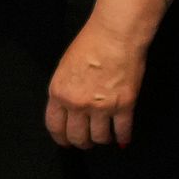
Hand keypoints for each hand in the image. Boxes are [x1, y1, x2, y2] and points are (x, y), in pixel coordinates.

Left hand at [46, 18, 147, 148]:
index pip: (55, 126)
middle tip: (87, 142)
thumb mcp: (65, 68)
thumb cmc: (90, 44)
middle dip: (82, 142)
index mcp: (59, 93)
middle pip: (76, 136)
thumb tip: (69, 110)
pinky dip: (123, 137)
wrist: (115, 35)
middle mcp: (77, 103)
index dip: (61, 138)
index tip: (66, 142)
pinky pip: (122, 131)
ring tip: (104, 136)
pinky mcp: (124, 105)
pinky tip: (122, 138)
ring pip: (99, 137)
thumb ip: (64, 91)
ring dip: (102, 140)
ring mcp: (101, 106)